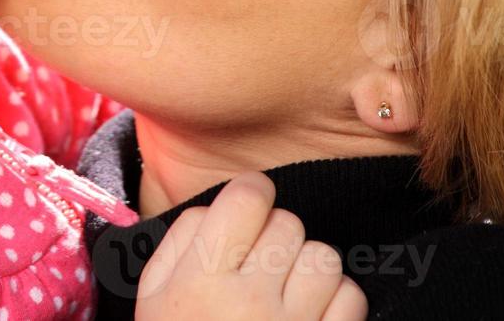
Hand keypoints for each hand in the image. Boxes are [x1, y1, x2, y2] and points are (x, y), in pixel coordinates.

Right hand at [133, 171, 366, 320]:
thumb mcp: (152, 299)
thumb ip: (180, 242)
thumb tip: (221, 205)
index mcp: (199, 280)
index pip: (248, 196)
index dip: (251, 196)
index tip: (248, 211)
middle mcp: (248, 301)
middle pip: (288, 223)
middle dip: (275, 238)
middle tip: (258, 267)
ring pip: (324, 256)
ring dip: (307, 268)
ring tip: (285, 293)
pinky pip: (351, 297)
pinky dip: (335, 302)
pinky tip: (307, 317)